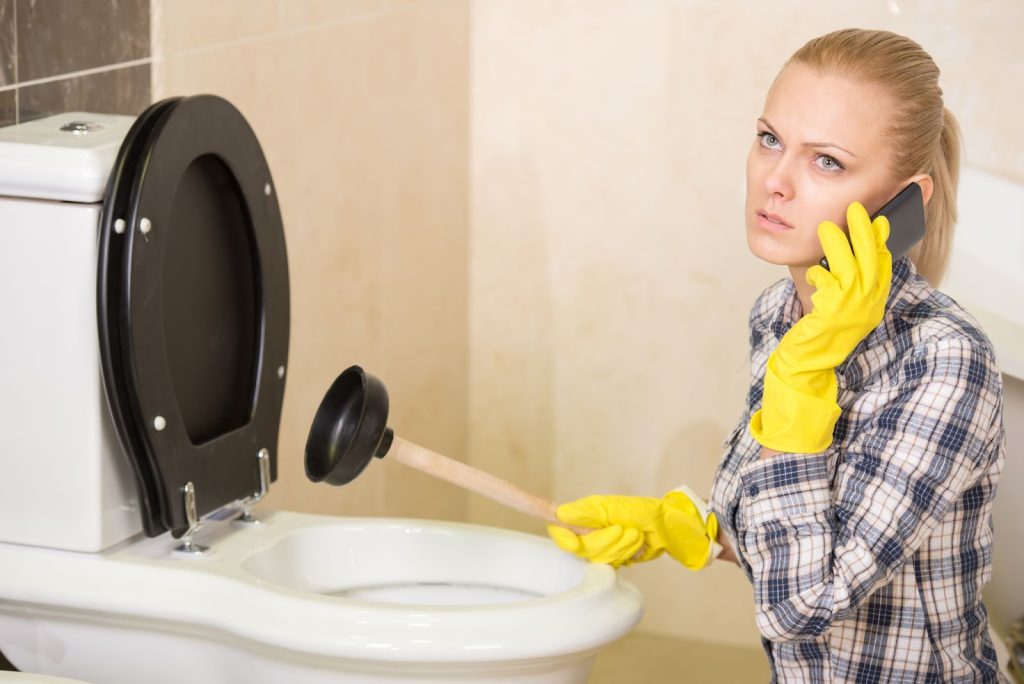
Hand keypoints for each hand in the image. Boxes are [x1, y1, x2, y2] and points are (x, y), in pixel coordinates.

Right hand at [547, 486, 718, 569]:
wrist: (672, 525)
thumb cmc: (646, 512)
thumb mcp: (615, 508)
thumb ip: (586, 513)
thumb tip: (559, 514)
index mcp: (587, 514)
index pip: (561, 531)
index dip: (564, 539)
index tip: (574, 542)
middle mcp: (592, 530)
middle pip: (582, 549)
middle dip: (605, 542)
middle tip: (625, 531)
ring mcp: (605, 544)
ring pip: (599, 559)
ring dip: (621, 548)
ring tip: (637, 536)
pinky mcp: (618, 556)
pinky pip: (614, 565)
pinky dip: (628, 555)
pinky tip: (639, 546)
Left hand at [750, 201, 892, 452]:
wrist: (807, 364)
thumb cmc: (820, 332)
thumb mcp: (840, 306)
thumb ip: (847, 283)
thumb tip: (847, 250)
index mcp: (872, 303)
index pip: (882, 266)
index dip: (881, 241)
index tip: (879, 219)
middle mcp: (866, 307)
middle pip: (871, 262)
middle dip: (864, 233)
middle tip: (856, 209)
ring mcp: (850, 312)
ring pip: (849, 269)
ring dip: (838, 245)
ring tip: (827, 227)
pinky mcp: (830, 316)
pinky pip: (827, 286)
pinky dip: (819, 273)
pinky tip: (813, 270)